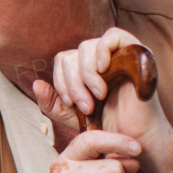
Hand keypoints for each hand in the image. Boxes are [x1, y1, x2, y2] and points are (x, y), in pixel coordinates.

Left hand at [33, 27, 172, 172]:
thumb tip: (35, 84)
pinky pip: (113, 34)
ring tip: (98, 95)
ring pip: (87, 46)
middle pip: (72, 55)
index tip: (70, 104)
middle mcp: (100, 58)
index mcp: (85, 69)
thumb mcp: (71, 116)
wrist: (134, 138)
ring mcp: (118, 53)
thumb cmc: (107, 126)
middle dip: (73, 83)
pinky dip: (102, 51)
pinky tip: (103, 70)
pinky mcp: (136, 52)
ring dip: (86, 74)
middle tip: (86, 106)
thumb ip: (51, 103)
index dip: (60, 81)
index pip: (62, 60)